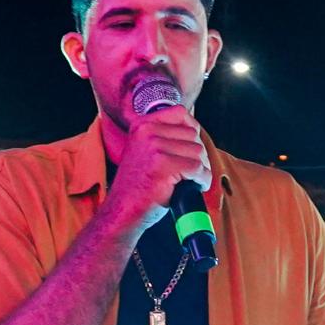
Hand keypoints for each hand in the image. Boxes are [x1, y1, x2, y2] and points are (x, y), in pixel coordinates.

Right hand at [102, 104, 213, 232]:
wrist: (124, 211)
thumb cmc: (140, 185)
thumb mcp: (147, 151)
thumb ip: (166, 136)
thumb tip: (195, 130)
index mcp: (142, 125)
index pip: (181, 113)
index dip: (192, 131)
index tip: (188, 149)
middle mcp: (147, 132)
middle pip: (193, 134)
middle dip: (197, 155)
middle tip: (188, 172)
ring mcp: (154, 148)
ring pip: (198, 152)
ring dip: (199, 170)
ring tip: (186, 181)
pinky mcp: (163, 166)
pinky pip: (198, 169)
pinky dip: (201, 181)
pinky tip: (189, 188)